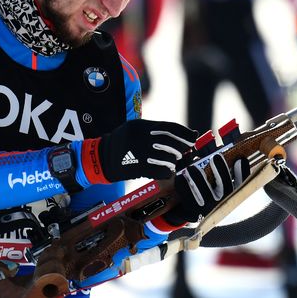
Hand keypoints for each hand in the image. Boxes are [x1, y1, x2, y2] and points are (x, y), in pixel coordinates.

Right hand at [81, 119, 196, 183]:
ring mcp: (141, 155)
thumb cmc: (124, 141)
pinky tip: (165, 169)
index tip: (193, 137)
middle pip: (173, 144)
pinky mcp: (140, 169)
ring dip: (174, 161)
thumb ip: (157, 129)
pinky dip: (167, 171)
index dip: (185, 133)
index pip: (171, 128)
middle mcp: (142, 139)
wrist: (103, 158)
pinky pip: (162, 171)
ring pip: (169, 159)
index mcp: (142, 126)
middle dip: (182, 148)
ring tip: (170, 160)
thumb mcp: (136, 127)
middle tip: (184, 151)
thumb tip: (183, 134)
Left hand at [162, 153, 250, 225]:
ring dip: (199, 179)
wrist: (190, 209)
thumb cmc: (206, 187)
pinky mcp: (194, 211)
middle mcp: (223, 201)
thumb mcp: (216, 178)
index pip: (242, 183)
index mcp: (231, 193)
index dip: (242, 172)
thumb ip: (220, 164)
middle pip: (225, 187)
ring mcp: (209, 208)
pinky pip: (189, 199)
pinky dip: (185, 187)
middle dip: (221, 171)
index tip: (240, 159)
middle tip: (215, 156)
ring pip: (206, 193)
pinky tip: (181, 177)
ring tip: (192, 168)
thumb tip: (220, 145)